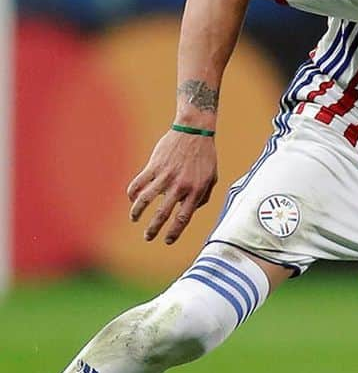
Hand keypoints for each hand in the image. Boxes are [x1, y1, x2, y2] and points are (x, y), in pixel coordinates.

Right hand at [127, 128, 218, 243]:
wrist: (194, 131)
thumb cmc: (205, 156)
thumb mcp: (212, 177)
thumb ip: (203, 196)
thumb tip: (191, 211)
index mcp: (196, 191)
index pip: (183, 218)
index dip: (174, 232)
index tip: (167, 241)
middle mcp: (180, 186)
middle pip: (163, 214)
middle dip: (153, 229)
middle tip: (148, 237)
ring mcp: (165, 176)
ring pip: (146, 200)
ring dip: (137, 212)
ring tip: (135, 219)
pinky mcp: (154, 165)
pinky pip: (139, 183)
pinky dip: (132, 193)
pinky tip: (131, 199)